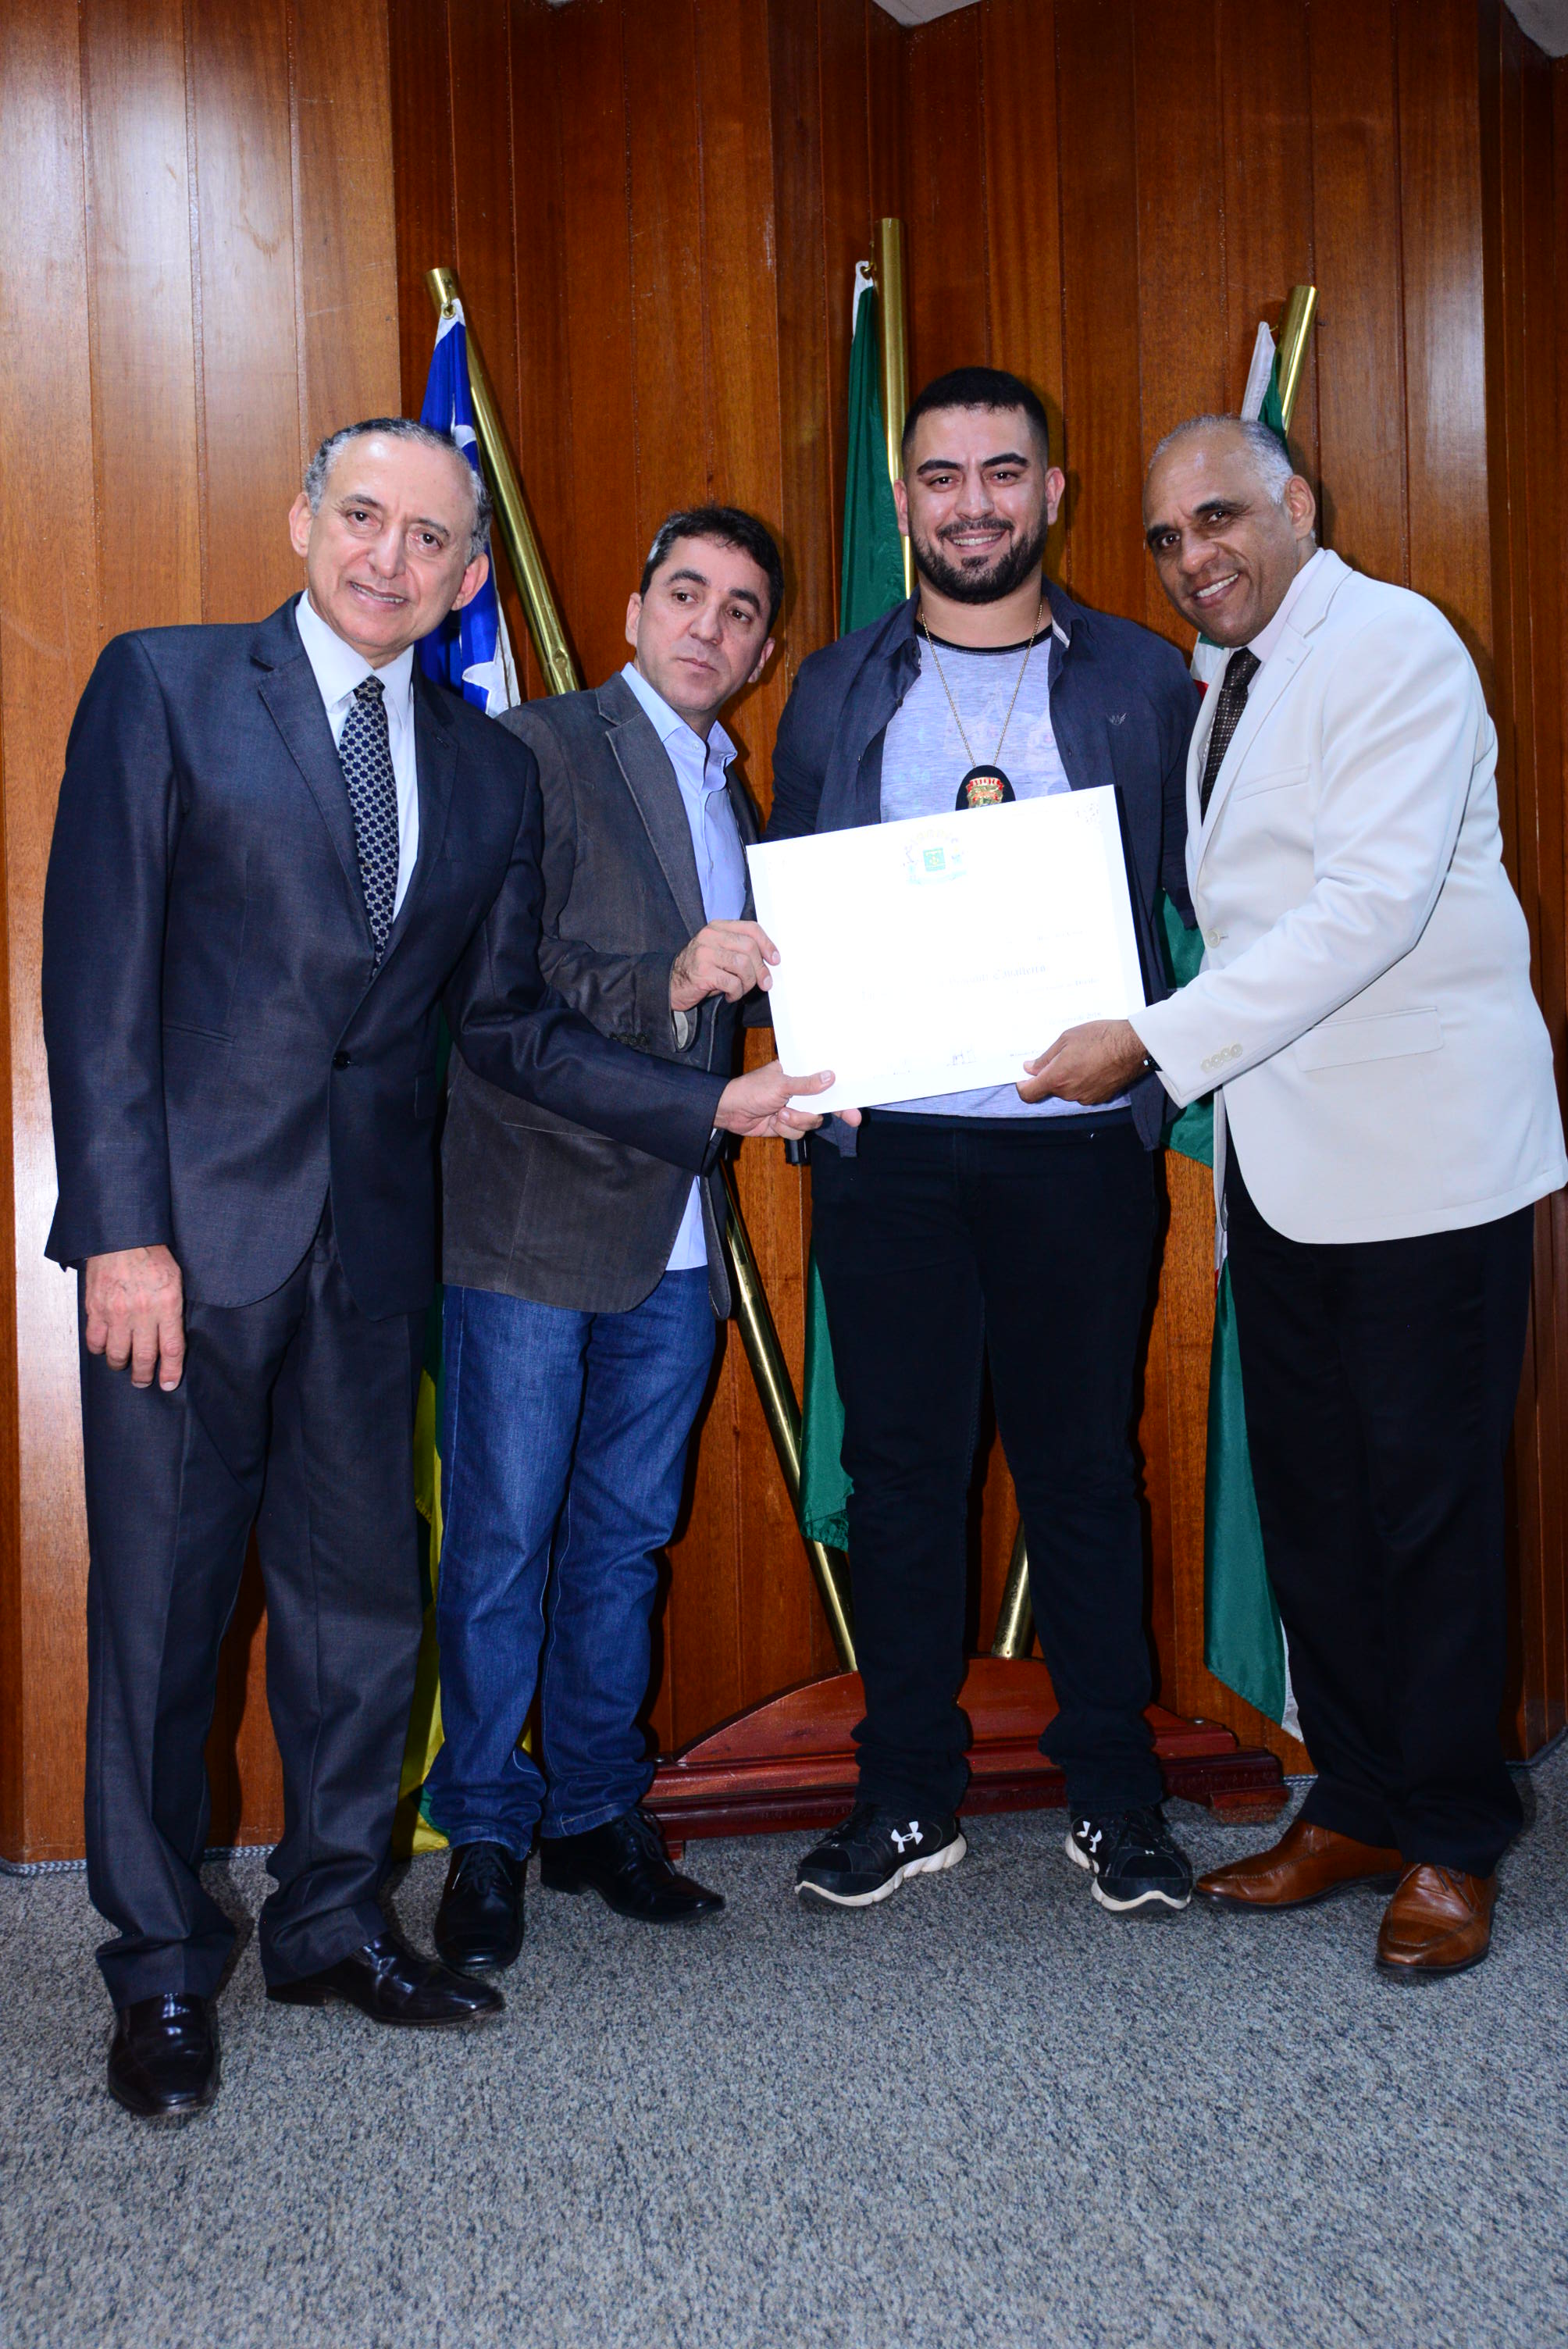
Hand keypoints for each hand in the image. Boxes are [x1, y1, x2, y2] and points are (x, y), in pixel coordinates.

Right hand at [83, 1244, 185, 1390]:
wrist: (121, 1236)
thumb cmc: (151, 1255)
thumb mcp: (175, 1280)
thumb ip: (173, 1310)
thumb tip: (171, 1338)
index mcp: (167, 1305)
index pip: (172, 1349)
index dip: (171, 1372)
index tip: (169, 1383)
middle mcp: (142, 1312)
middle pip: (144, 1358)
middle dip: (144, 1376)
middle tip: (143, 1382)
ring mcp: (116, 1312)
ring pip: (117, 1355)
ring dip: (121, 1365)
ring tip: (124, 1365)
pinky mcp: (95, 1309)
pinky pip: (95, 1341)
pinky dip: (100, 1349)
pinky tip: (105, 1347)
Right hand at [670, 920, 778, 1011]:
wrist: (671, 984)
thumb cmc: (701, 970)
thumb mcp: (720, 953)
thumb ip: (741, 951)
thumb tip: (769, 961)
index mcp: (717, 927)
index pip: (750, 928)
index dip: (767, 944)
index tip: (775, 959)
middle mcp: (710, 936)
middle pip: (749, 947)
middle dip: (761, 969)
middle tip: (765, 983)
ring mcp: (705, 953)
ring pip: (743, 965)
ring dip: (748, 983)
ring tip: (741, 990)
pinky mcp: (702, 971)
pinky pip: (731, 982)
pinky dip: (736, 993)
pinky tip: (730, 995)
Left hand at [715, 1063, 860, 1139]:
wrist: (729, 1112)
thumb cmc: (752, 1090)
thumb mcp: (781, 1084)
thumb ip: (807, 1084)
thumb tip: (830, 1077)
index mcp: (798, 1074)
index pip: (826, 1081)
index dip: (843, 1092)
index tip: (857, 1102)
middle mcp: (799, 1091)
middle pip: (826, 1104)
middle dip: (832, 1112)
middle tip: (852, 1120)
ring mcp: (794, 1108)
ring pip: (812, 1121)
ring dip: (797, 1120)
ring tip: (781, 1113)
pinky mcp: (787, 1124)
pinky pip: (799, 1132)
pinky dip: (787, 1129)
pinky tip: (775, 1121)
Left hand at [1017, 1018, 1149, 1105]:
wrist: (1133, 1046)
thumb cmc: (1101, 1037)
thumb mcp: (1066, 1039)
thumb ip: (1046, 1057)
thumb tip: (1031, 1068)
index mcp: (1057, 1078)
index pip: (1029, 1093)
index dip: (1023, 1086)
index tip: (1024, 1078)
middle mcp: (1070, 1093)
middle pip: (1051, 1089)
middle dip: (1052, 1074)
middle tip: (1063, 1054)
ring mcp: (1086, 1097)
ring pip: (1068, 1090)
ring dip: (1070, 1077)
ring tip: (1083, 1056)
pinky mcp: (1100, 1097)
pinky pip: (1084, 1091)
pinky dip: (1084, 1081)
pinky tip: (1094, 1064)